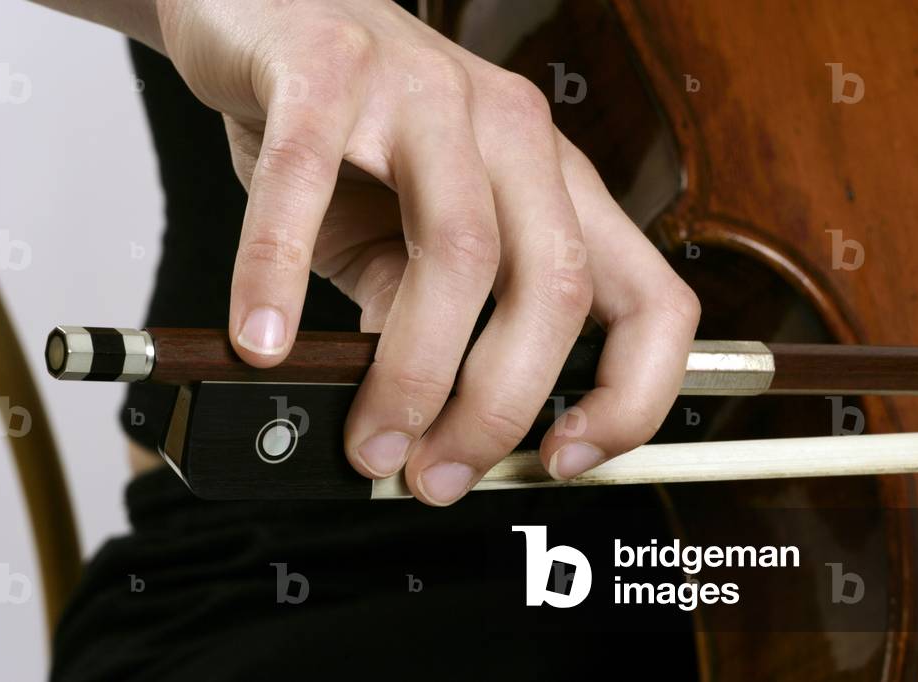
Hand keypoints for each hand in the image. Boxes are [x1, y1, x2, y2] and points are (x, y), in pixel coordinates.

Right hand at [156, 0, 699, 503]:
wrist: (271, 12)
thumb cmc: (355, 135)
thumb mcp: (410, 238)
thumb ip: (431, 317)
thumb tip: (431, 420)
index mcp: (556, 185)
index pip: (652, 300)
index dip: (633, 396)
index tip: (563, 460)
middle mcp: (513, 133)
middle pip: (551, 289)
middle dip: (498, 409)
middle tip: (435, 475)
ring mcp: (429, 93)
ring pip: (456, 248)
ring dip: (413, 370)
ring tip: (369, 439)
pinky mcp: (330, 69)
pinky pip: (308, 182)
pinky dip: (281, 272)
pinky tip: (264, 338)